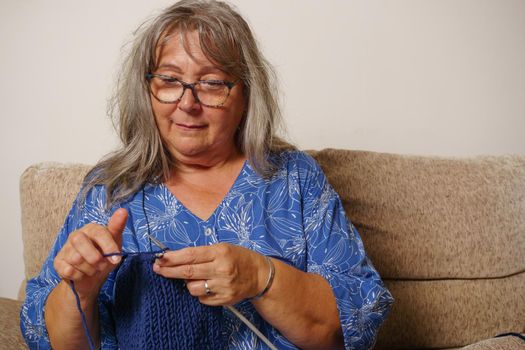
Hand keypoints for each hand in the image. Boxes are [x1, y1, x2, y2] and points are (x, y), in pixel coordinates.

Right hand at [53, 208, 127, 299]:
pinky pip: (68, 270)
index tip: (116, 259)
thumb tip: (123, 211)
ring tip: (93, 269)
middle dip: (95, 258)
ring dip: (89, 269)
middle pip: (80, 242)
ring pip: (75, 258)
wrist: (92, 277)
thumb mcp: (115, 242)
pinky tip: (82, 273)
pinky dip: (79, 275)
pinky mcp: (58, 262)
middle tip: (102, 265)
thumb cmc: (104, 256)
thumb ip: (117, 227)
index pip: (98, 232)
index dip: (108, 246)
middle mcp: (76, 235)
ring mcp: (65, 248)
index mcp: (91, 229)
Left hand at [153, 243, 268, 305]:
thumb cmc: (239, 258)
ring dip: (187, 283)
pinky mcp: (224, 300)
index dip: (172, 258)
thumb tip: (176, 259)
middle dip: (169, 271)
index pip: (190, 255)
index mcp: (220, 252)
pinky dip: (199, 292)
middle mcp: (221, 269)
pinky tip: (206, 285)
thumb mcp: (222, 248)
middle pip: (187, 272)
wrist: (260, 275)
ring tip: (193, 278)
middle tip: (158, 269)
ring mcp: (223, 286)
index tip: (160, 258)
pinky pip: (202, 298)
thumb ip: (202, 253)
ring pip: (192, 288)